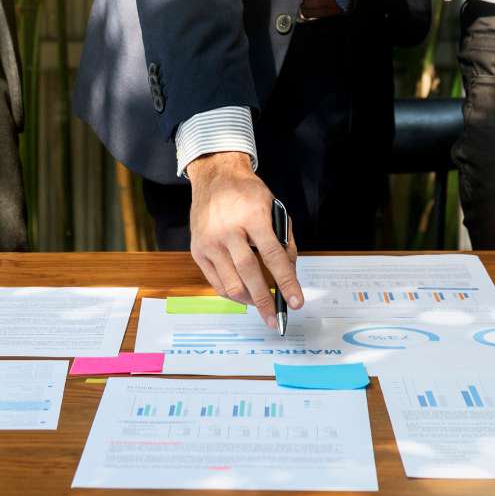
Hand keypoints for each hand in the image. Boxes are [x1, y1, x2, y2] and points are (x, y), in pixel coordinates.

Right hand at [187, 152, 302, 327]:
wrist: (215, 177)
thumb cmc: (248, 194)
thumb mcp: (274, 208)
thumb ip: (284, 240)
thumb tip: (289, 273)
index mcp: (252, 216)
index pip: (273, 255)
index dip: (286, 281)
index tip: (297, 301)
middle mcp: (228, 230)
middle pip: (249, 273)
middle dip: (265, 300)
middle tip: (276, 318)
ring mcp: (209, 241)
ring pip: (230, 282)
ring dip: (248, 300)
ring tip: (261, 306)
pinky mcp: (197, 250)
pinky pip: (215, 281)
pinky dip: (231, 292)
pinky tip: (243, 295)